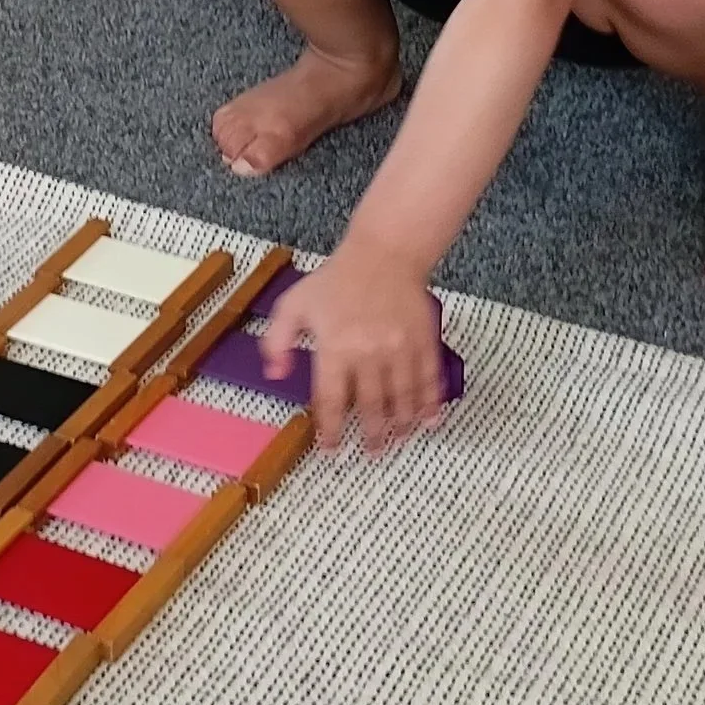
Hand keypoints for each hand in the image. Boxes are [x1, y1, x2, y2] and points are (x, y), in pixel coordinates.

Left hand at [266, 244, 448, 451]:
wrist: (384, 252)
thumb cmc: (337, 279)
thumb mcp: (294, 303)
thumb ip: (277, 340)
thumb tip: (274, 375)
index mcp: (335, 346)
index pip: (331, 400)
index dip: (331, 429)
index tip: (332, 448)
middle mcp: (369, 352)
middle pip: (371, 406)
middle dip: (371, 435)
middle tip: (371, 451)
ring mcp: (400, 348)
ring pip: (402, 399)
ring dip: (400, 425)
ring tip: (397, 440)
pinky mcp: (424, 341)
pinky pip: (429, 379)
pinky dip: (430, 404)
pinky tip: (429, 420)